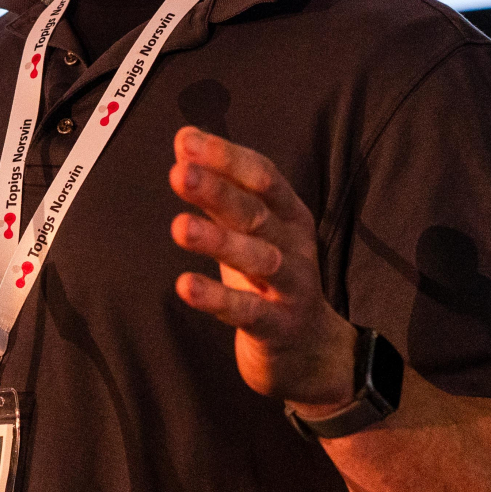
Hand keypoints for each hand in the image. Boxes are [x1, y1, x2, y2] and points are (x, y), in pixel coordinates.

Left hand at [168, 126, 357, 410]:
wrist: (311, 352)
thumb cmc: (269, 279)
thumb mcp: (249, 230)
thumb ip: (219, 187)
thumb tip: (184, 139)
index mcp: (290, 215)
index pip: (262, 176)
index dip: (226, 158)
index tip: (187, 142)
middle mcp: (295, 246)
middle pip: (257, 213)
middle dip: (219, 191)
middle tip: (181, 173)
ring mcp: (292, 288)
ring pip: (259, 259)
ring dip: (219, 242)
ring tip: (179, 227)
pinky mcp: (279, 327)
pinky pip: (247, 312)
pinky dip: (218, 298)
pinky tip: (185, 285)